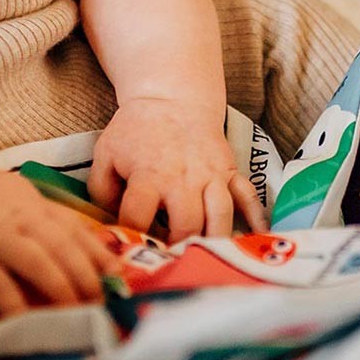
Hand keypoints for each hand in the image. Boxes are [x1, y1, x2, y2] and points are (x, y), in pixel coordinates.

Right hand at [0, 168, 119, 315]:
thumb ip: (42, 213)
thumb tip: (79, 239)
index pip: (75, 228)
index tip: (116, 273)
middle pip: (64, 248)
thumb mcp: (13, 193)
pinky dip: (16, 307)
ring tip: (77, 314)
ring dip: (63, 291)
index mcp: (33, 204)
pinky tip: (29, 323)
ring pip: (40, 265)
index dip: (99, 252)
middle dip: (88, 277)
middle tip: (102, 302)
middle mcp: (20, 221)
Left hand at [87, 97, 267, 241]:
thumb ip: (102, 191)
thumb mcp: (106, 153)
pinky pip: (248, 196)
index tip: (132, 248)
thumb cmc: (136, 131)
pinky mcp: (230, 170)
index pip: (137, 216)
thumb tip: (111, 224)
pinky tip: (257, 237)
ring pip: (220, 216)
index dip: (132, 236)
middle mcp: (182, 178)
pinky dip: (256, 218)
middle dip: (178, 248)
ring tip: (205, 258)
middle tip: (171, 261)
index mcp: (148, 175)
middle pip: (186, 224)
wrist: (172, 98)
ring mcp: (211, 175)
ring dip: (213, 241)